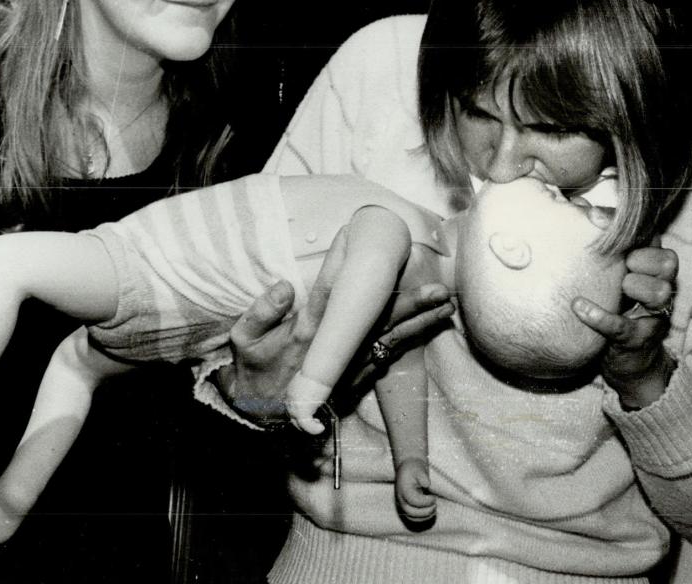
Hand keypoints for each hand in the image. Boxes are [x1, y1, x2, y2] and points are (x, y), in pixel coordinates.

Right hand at [219, 242, 454, 423]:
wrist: (263, 418)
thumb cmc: (255, 370)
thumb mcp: (245, 340)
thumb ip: (262, 312)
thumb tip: (284, 285)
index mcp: (312, 335)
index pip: (349, 311)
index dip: (378, 295)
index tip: (402, 273)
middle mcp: (338, 354)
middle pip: (381, 327)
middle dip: (414, 310)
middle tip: (442, 294)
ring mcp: (350, 371)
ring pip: (391, 344)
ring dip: (420, 326)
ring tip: (446, 306)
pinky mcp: (356, 384)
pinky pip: (387, 360)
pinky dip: (408, 343)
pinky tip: (429, 327)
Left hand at [571, 244, 677, 409]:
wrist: (630, 364)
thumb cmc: (618, 310)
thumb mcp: (616, 278)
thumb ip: (609, 249)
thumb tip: (581, 207)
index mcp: (655, 271)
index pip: (657, 241)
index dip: (637, 233)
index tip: (606, 228)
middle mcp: (661, 290)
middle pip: (667, 263)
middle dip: (645, 259)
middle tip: (624, 265)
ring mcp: (652, 316)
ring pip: (659, 292)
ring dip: (636, 285)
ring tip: (618, 288)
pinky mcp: (636, 339)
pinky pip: (622, 326)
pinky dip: (599, 316)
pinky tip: (578, 307)